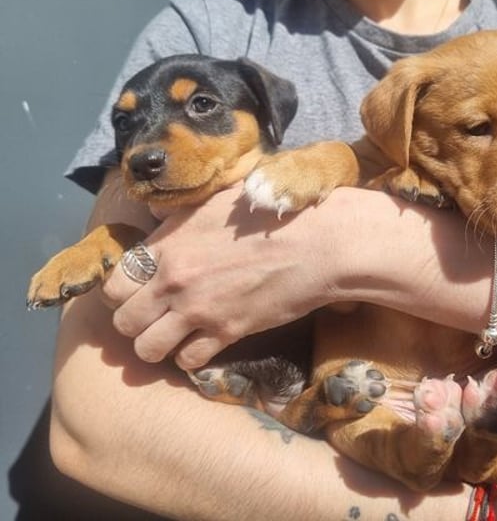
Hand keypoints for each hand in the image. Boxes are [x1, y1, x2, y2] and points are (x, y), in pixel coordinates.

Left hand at [103, 182, 337, 368]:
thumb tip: (157, 220)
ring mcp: (199, 310)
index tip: (137, 292)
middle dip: (134, 322)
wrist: (317, 242)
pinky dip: (189, 355)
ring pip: (146, 349)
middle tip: (153, 316)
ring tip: (172, 335)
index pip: (113, 284)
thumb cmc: (271, 212)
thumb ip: (178, 218)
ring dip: (156, 344)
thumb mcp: (215, 202)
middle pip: (123, 323)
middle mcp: (174, 281)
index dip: (121, 292)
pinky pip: (187, 360)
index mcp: (167, 245)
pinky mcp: (227, 332)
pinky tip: (201, 341)